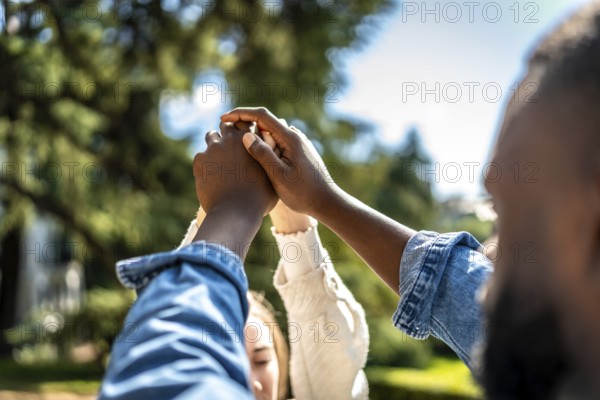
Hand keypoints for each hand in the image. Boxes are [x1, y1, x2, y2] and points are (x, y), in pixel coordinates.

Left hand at [193, 121, 277, 216]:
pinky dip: (205, 163)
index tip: (245, 138)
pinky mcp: (200, 160)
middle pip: (226, 125)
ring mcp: (214, 148)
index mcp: (251, 141)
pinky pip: (200, 156)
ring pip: (211, 136)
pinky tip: (210, 175)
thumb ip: (269, 159)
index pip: (246, 122)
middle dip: (227, 133)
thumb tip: (272, 153)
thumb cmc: (259, 198)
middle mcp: (231, 139)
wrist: (236, 211)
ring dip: (215, 144)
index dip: (245, 129)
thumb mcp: (272, 176)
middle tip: (230, 145)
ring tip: (219, 159)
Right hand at [223, 107, 414, 291]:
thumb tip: (246, 135)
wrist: (327, 202)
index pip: (262, 115)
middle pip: (266, 123)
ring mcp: (298, 144)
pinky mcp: (299, 152)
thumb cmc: (304, 193)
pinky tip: (256, 160)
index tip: (224, 118)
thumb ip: (262, 154)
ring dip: (255, 137)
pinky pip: (278, 143)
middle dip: (245, 125)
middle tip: (226, 135)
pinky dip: (265, 146)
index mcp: (290, 138)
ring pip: (272, 134)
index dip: (240, 113)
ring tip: (238, 149)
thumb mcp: (279, 176)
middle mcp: (295, 136)